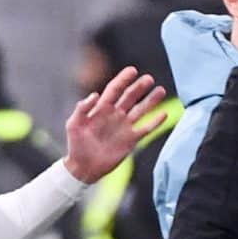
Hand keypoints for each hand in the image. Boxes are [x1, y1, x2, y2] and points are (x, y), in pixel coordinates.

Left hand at [62, 66, 168, 182]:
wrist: (84, 168)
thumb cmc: (76, 145)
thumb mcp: (73, 125)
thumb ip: (81, 109)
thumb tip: (95, 95)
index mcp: (101, 108)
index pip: (114, 89)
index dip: (123, 79)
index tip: (132, 70)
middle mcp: (115, 114)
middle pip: (130, 96)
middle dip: (139, 87)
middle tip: (149, 79)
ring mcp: (124, 126)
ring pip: (141, 109)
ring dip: (151, 100)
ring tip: (161, 90)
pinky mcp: (131, 140)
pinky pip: (146, 129)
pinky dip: (155, 122)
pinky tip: (164, 114)